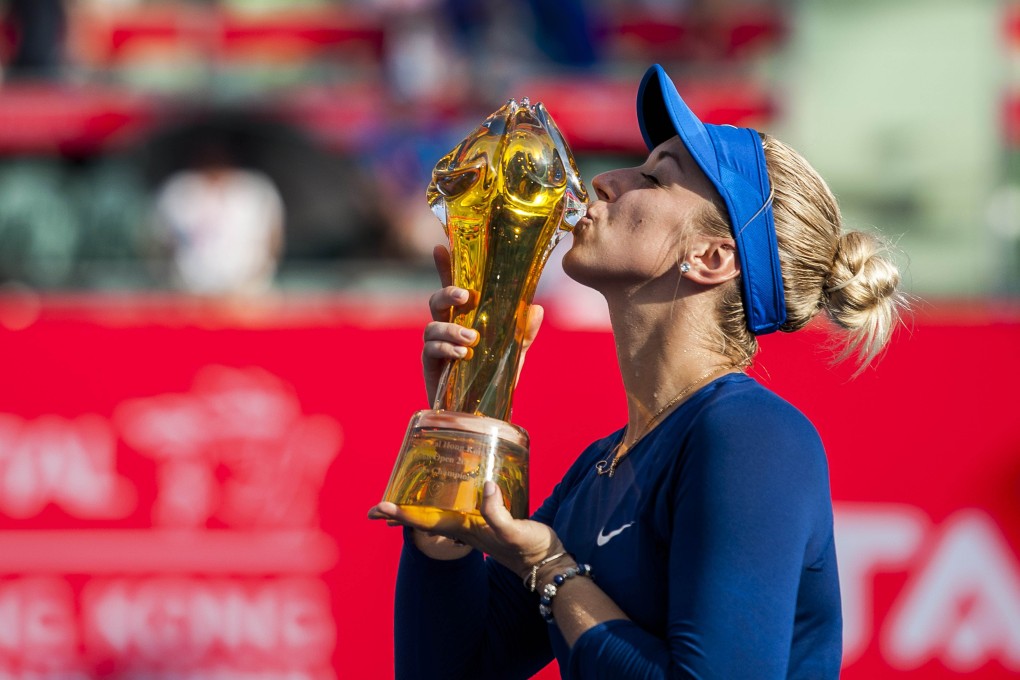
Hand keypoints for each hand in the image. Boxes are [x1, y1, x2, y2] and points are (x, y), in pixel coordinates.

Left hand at [368, 481, 564, 579]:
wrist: (547, 564)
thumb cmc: (531, 549)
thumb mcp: (514, 531)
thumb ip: (497, 513)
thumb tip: (485, 487)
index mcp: (464, 530)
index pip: (425, 521)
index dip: (401, 513)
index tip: (378, 508)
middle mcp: (464, 530)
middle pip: (424, 521)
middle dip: (400, 514)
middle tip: (377, 508)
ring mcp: (473, 529)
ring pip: (436, 518)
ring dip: (417, 512)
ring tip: (399, 503)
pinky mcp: (485, 524)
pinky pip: (454, 513)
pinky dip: (440, 507)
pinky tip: (444, 500)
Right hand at [423, 245, 543, 405]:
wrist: (481, 411)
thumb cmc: (494, 376)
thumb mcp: (516, 351)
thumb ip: (524, 330)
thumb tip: (535, 309)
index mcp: (465, 317)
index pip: (454, 287)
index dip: (445, 267)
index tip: (440, 247)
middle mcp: (447, 326)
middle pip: (437, 300)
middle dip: (447, 293)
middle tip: (466, 296)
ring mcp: (436, 345)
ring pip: (432, 325)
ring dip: (451, 329)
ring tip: (472, 339)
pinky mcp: (431, 364)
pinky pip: (430, 350)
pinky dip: (447, 349)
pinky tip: (464, 355)